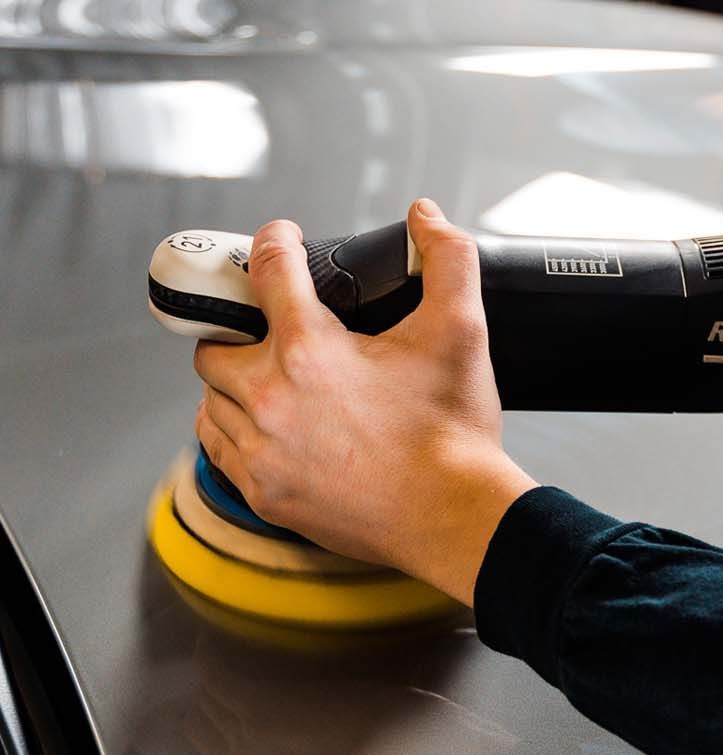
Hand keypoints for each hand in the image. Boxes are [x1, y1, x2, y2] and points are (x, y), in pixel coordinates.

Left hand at [192, 199, 535, 605]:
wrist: (456, 518)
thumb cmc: (454, 432)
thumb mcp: (461, 332)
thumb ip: (448, 261)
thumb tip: (427, 217)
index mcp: (309, 349)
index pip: (266, 270)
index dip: (274, 242)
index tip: (283, 239)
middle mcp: (269, 397)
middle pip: (215, 343)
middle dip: (242, 330)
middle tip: (276, 329)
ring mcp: (261, 451)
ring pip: (210, 399)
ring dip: (232, 383)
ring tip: (273, 381)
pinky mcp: (264, 492)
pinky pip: (218, 450)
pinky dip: (234, 431)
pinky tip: (267, 427)